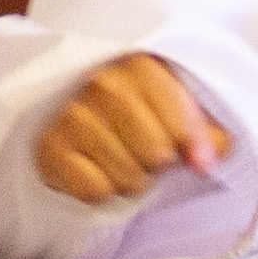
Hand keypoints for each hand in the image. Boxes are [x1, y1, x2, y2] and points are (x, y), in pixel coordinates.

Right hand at [32, 53, 227, 203]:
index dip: (192, 149)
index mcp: (141, 67)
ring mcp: (72, 115)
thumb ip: (208, 134)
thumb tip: (205, 163)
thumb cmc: (144, 112)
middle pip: (156, 155)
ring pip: (127, 178)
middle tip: (148, 153)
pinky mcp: (50, 147)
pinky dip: (102, 190)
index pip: (181, 128)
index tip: (196, 158)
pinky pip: (95, 191)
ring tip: (122, 159)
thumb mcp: (184, 112)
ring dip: (132, 180)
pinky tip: (98, 169)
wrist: (82, 112)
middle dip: (159, 165)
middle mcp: (102, 84)